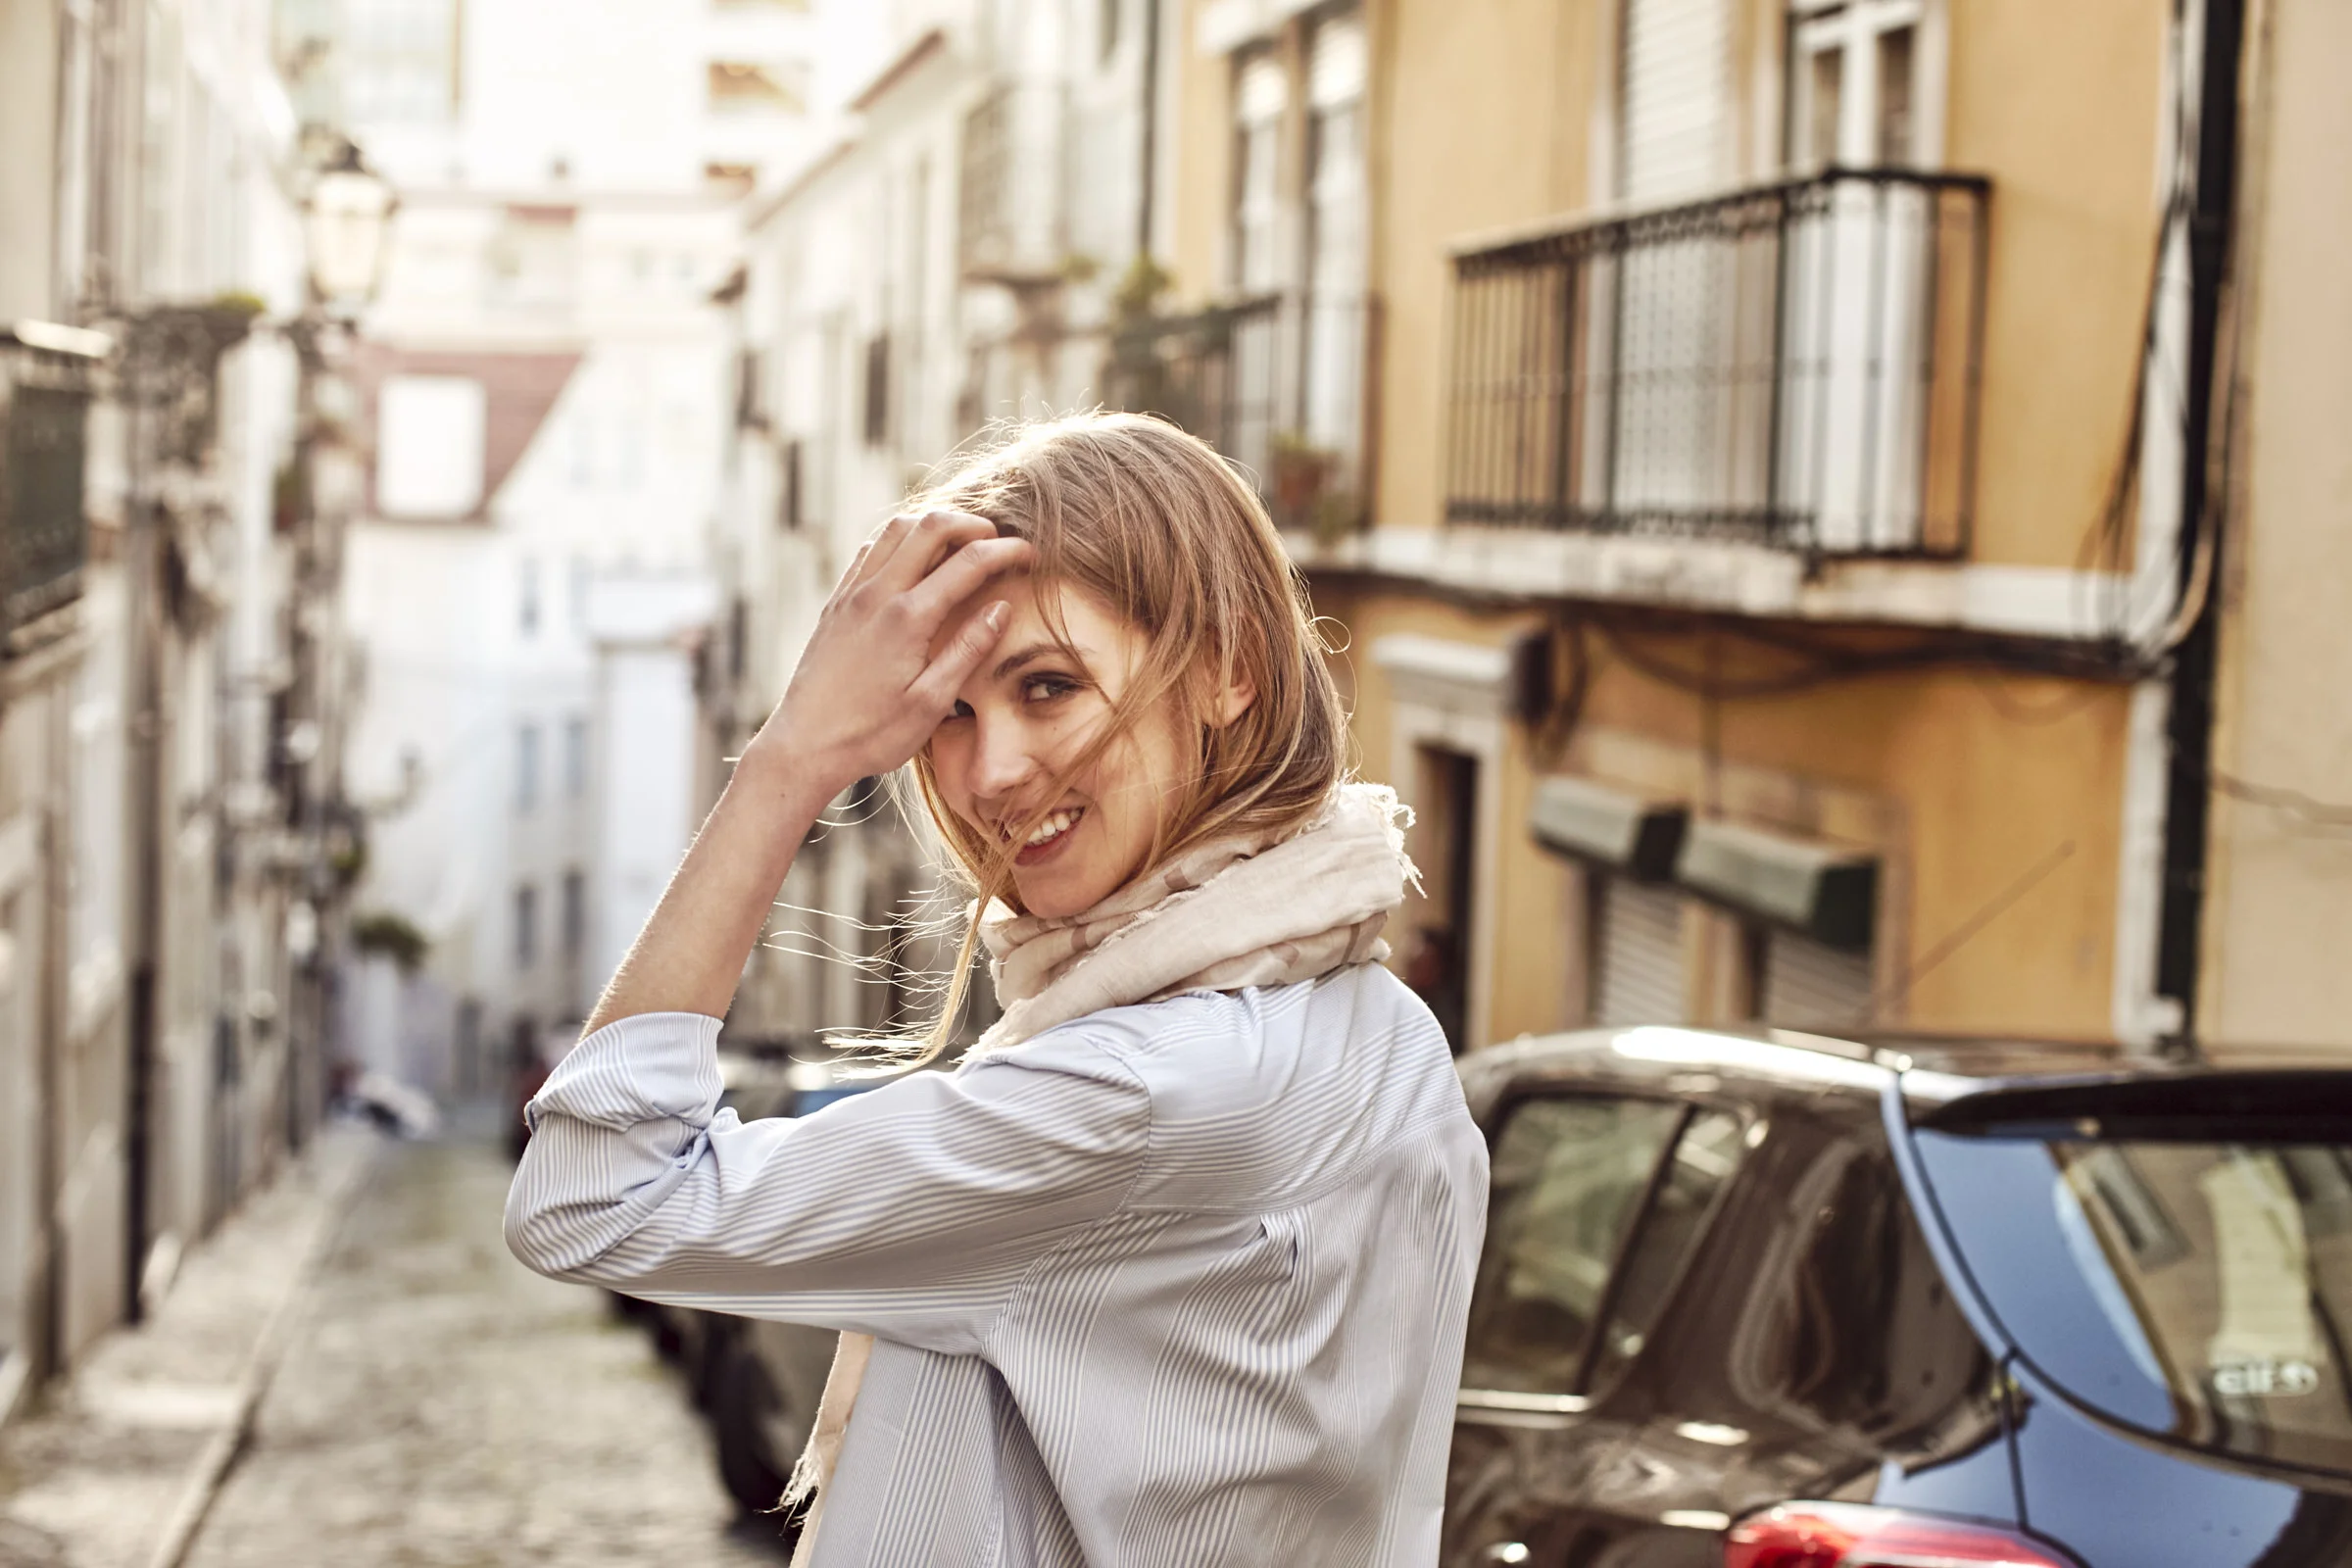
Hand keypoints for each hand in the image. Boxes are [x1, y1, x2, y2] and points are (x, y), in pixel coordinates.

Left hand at [744, 509, 1029, 797]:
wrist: (804, 746)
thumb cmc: (871, 734)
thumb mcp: (931, 702)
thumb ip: (968, 650)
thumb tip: (1001, 608)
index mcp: (908, 618)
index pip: (969, 562)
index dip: (1006, 551)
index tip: (1030, 554)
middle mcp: (877, 594)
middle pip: (930, 526)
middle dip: (971, 524)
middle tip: (998, 539)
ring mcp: (851, 594)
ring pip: (895, 529)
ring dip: (933, 524)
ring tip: (960, 541)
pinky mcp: (836, 603)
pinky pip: (870, 550)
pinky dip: (899, 540)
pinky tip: (914, 559)